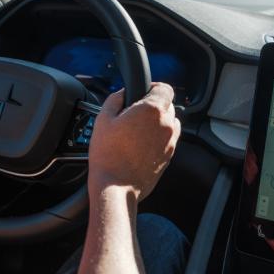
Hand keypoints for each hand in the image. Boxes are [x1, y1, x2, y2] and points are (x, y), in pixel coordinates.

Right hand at [87, 82, 180, 201]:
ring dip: (158, 122)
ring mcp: (170, 142)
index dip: (153, 87)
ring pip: (170, 123)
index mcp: (152, 110)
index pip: (165, 88)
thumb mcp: (103, 119)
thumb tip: (122, 93)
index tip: (142, 92)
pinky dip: (159, 137)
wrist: (116, 186)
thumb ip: (115, 99)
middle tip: (134, 113)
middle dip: (153, 105)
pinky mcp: (170, 156)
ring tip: (138, 130)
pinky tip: (141, 144)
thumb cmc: (108, 154)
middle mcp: (166, 124)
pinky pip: (168, 139)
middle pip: (168, 105)